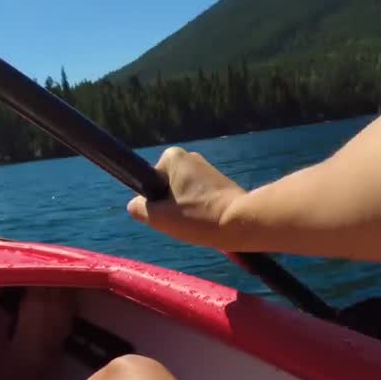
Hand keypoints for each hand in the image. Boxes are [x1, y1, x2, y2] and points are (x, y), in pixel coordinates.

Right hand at [127, 147, 247, 250]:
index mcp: (172, 157)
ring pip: (181, 194)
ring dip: (184, 210)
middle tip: (181, 221)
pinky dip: (199, 210)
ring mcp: (206, 168)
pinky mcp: (219, 182)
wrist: (243, 222)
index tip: (168, 214)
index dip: (153, 201)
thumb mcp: (158, 217)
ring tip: (197, 223)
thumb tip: (136, 205)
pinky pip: (197, 197)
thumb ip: (139, 208)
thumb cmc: (198, 217)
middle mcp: (189, 156)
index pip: (148, 182)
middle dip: (169, 205)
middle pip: (165, 188)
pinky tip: (207, 221)